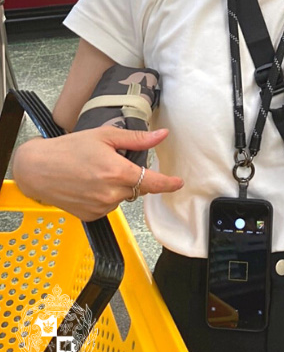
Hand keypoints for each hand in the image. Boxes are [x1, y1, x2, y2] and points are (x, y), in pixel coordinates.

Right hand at [13, 127, 183, 221]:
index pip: (152, 182)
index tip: (178, 183)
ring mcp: (100, 207)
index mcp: (117, 172)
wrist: (37, 169)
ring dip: (119, 187)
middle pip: (137, 188)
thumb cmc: (69, 148)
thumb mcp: (105, 135)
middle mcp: (110, 193)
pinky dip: (106, 196)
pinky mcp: (91, 216)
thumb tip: (162, 134)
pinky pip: (109, 206)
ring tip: (96, 172)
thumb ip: (136, 138)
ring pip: (123, 197)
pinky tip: (90, 185)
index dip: (168, 183)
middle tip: (113, 162)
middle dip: (133, 177)